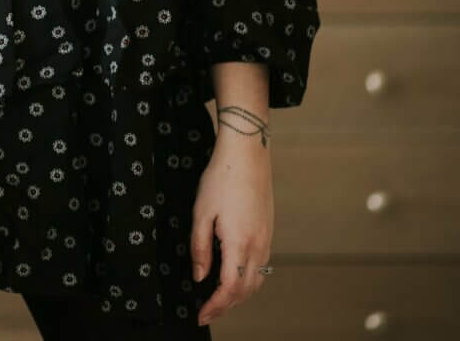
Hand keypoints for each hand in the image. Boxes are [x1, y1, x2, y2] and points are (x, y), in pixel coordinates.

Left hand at [190, 133, 273, 326]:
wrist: (247, 154)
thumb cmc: (222, 178)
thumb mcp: (201, 211)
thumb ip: (200, 247)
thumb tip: (200, 276)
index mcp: (239, 243)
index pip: (229, 288)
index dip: (215, 306)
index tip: (201, 315)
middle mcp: (258, 246)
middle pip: (246, 291)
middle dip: (226, 306)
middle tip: (207, 311)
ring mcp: (267, 240)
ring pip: (256, 281)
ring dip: (239, 296)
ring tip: (219, 299)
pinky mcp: (268, 232)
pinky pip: (261, 267)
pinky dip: (248, 281)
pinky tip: (234, 276)